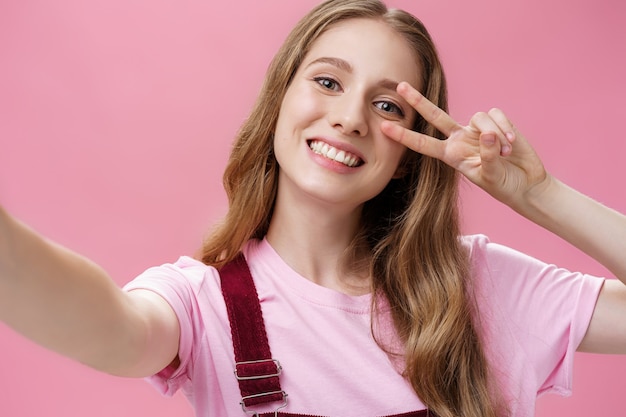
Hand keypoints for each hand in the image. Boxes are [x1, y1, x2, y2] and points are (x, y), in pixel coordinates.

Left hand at [381, 82, 548, 208]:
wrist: (525, 183)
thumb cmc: (503, 184)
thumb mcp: (491, 176)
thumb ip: (487, 156)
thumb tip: (487, 134)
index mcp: (451, 155)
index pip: (423, 144)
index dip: (404, 136)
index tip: (384, 128)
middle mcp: (460, 138)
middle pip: (435, 116)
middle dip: (419, 101)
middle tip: (401, 86)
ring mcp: (478, 129)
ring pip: (478, 117)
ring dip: (494, 135)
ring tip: (506, 153)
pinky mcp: (497, 122)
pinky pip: (497, 116)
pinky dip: (506, 129)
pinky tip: (513, 144)